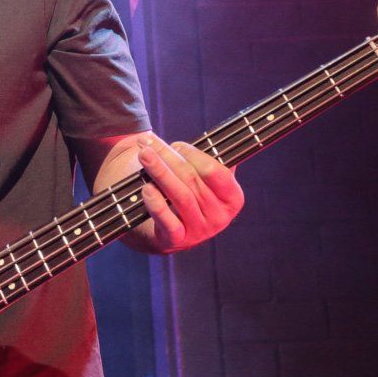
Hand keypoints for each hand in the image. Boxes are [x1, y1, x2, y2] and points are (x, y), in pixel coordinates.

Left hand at [134, 136, 244, 253]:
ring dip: (160, 172)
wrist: (167, 228)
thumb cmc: (188, 193)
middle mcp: (220, 217)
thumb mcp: (206, 178)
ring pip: (180, 196)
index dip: (193, 154)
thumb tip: (223, 136)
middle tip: (148, 143)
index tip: (176, 144)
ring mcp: (200, 231)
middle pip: (192, 180)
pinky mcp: (177, 241)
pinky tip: (146, 188)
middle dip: (168, 157)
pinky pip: (168, 221)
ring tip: (144, 155)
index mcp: (233, 198)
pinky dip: (156, 203)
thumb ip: (212, 158)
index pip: (215, 171)